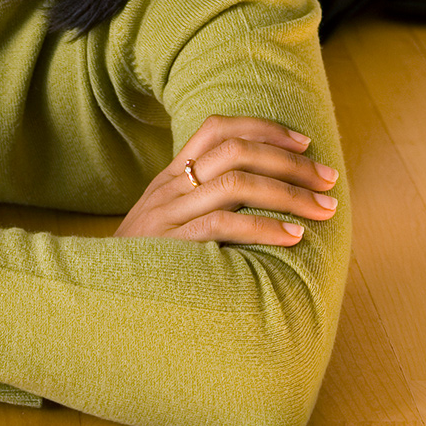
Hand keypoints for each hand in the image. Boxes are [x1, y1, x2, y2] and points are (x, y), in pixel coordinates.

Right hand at [114, 116, 337, 245]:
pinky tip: (293, 236)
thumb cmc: (146, 264)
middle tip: (328, 178)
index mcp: (171, 175)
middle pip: (235, 150)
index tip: (303, 139)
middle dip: (289, 160)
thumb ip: (205, 204)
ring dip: (288, 192)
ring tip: (322, 208)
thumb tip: (263, 196)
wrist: (98, 299)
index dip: (263, 126)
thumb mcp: (169, 223)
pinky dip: (264, 227)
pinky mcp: (172, 244)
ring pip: (236, 182)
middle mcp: (170, 186)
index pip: (217, 127)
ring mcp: (169, 213)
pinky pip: (223, 224)